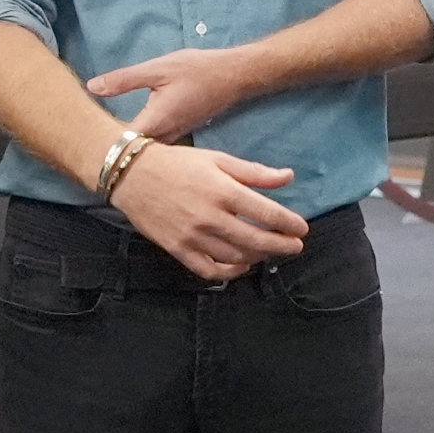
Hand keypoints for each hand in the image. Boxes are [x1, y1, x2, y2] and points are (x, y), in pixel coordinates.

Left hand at [86, 45, 261, 142]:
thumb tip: (91, 88)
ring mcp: (176, 138)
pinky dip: (144, 147)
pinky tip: (133, 143)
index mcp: (156, 121)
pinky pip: (159, 148)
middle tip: (84, 151)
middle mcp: (166, 136)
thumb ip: (124, 80)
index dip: (101, 146)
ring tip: (105, 150)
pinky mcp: (182, 134)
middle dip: (112, 152)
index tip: (80, 144)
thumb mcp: (158, 68)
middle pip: (133, 154)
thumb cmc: (197, 69)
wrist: (235, 75)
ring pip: (147, 153)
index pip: (122, 143)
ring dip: (128, 151)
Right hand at [113, 142, 306, 280]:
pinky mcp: (178, 250)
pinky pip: (209, 270)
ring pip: (236, 257)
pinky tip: (241, 267)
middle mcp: (210, 217)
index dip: (289, 224)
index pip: (267, 213)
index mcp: (223, 191)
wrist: (132, 175)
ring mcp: (193, 237)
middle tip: (295, 246)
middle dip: (281, 246)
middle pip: (256, 240)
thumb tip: (288, 177)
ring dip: (258, 257)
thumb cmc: (177, 163)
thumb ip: (254, 172)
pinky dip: (230, 273)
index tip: (301, 229)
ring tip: (268, 252)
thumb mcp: (217, 159)